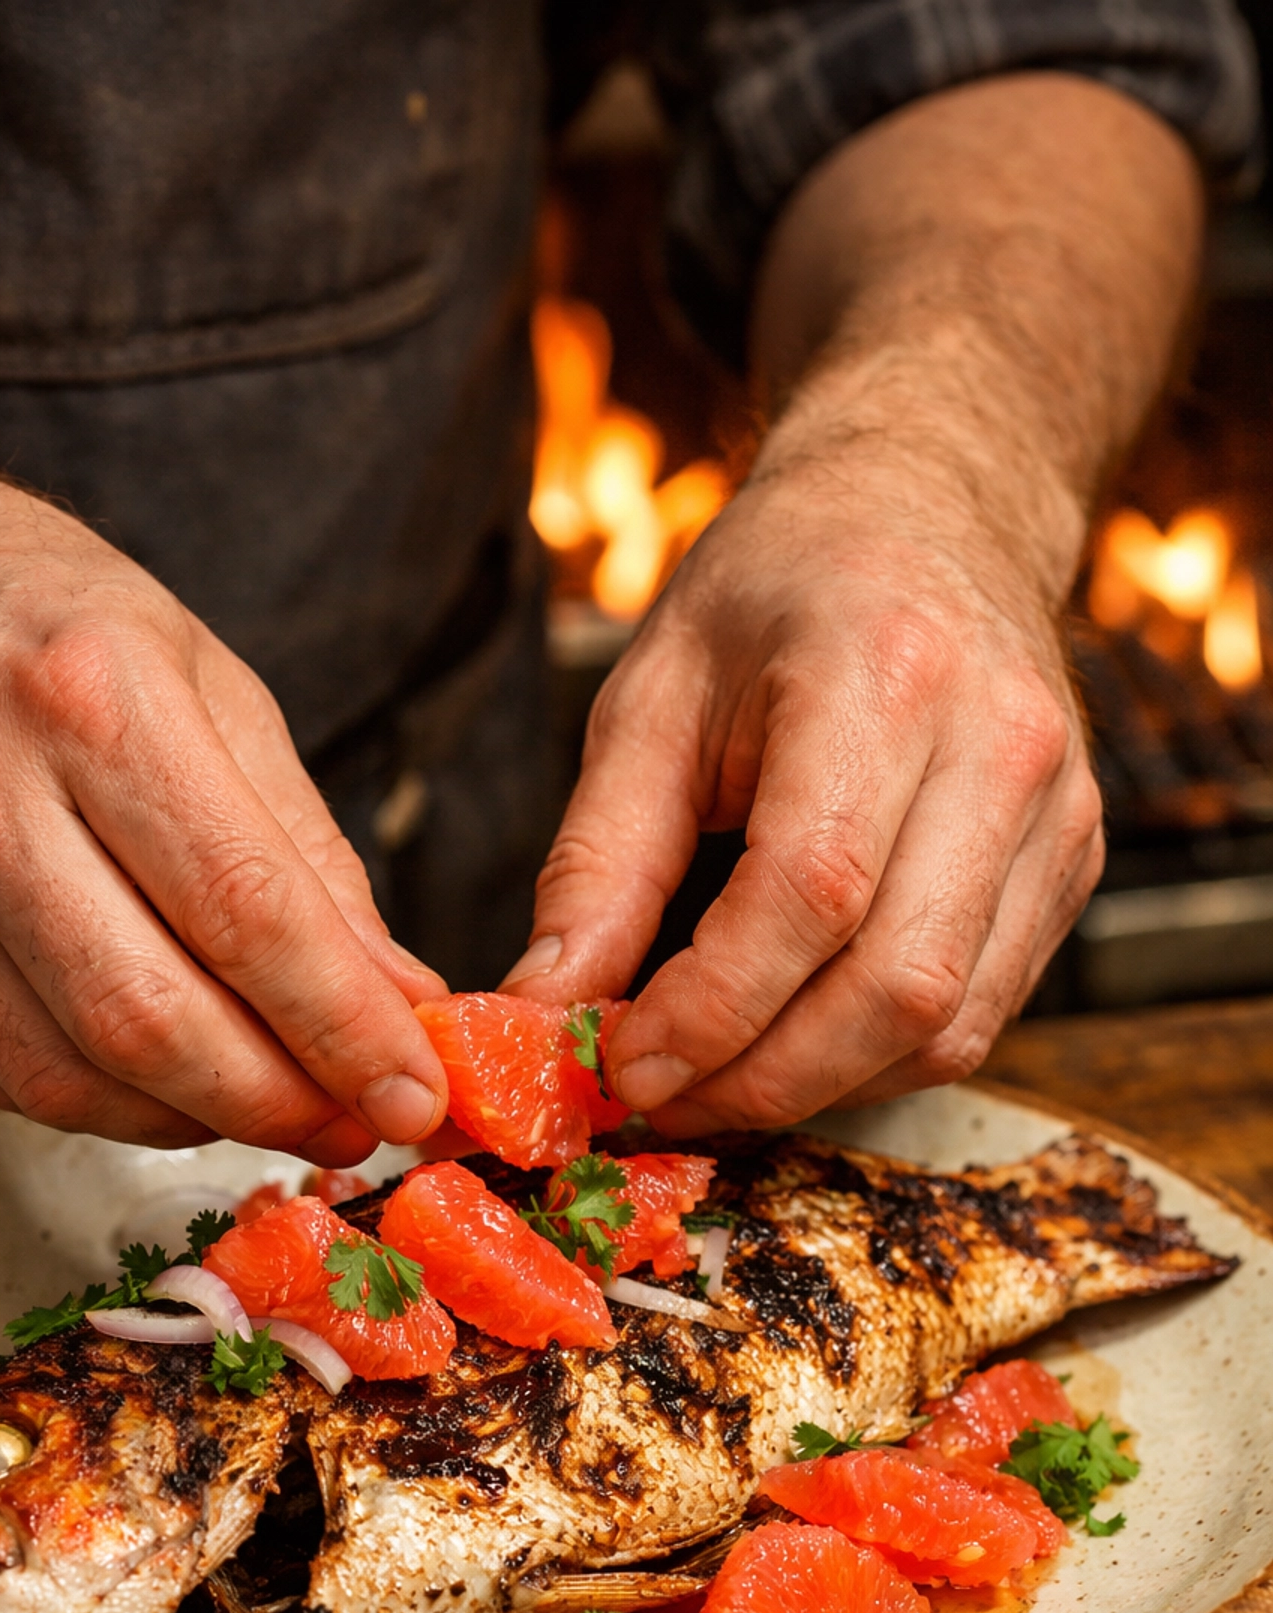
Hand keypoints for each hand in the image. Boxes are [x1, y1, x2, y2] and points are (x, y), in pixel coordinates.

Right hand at [0, 336, 447, 1161]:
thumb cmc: (31, 611)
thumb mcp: (202, 676)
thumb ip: (303, 846)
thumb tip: (394, 993)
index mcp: (87, 695)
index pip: (245, 912)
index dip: (344, 1028)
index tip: (414, 1093)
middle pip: (150, 1020)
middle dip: (278, 1102)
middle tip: (354, 1127)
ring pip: (66, 1077)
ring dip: (195, 1121)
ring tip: (273, 1107)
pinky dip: (102, 1104)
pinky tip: (166, 1084)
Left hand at [504, 74, 1199, 1134]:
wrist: (932, 509)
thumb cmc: (777, 596)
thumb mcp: (652, 697)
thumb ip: (599, 862)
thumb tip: (545, 1011)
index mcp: (886, 671)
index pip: (811, 892)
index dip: (714, 1008)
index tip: (624, 1061)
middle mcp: (1001, 745)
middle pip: (895, 985)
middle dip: (760, 1076)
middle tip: (658, 1094)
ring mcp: (1060, 812)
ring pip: (949, 1025)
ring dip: (817, 1086)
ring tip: (713, 1078)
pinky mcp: (1075, 866)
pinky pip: (983, 1014)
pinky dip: (876, 1059)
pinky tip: (794, 1043)